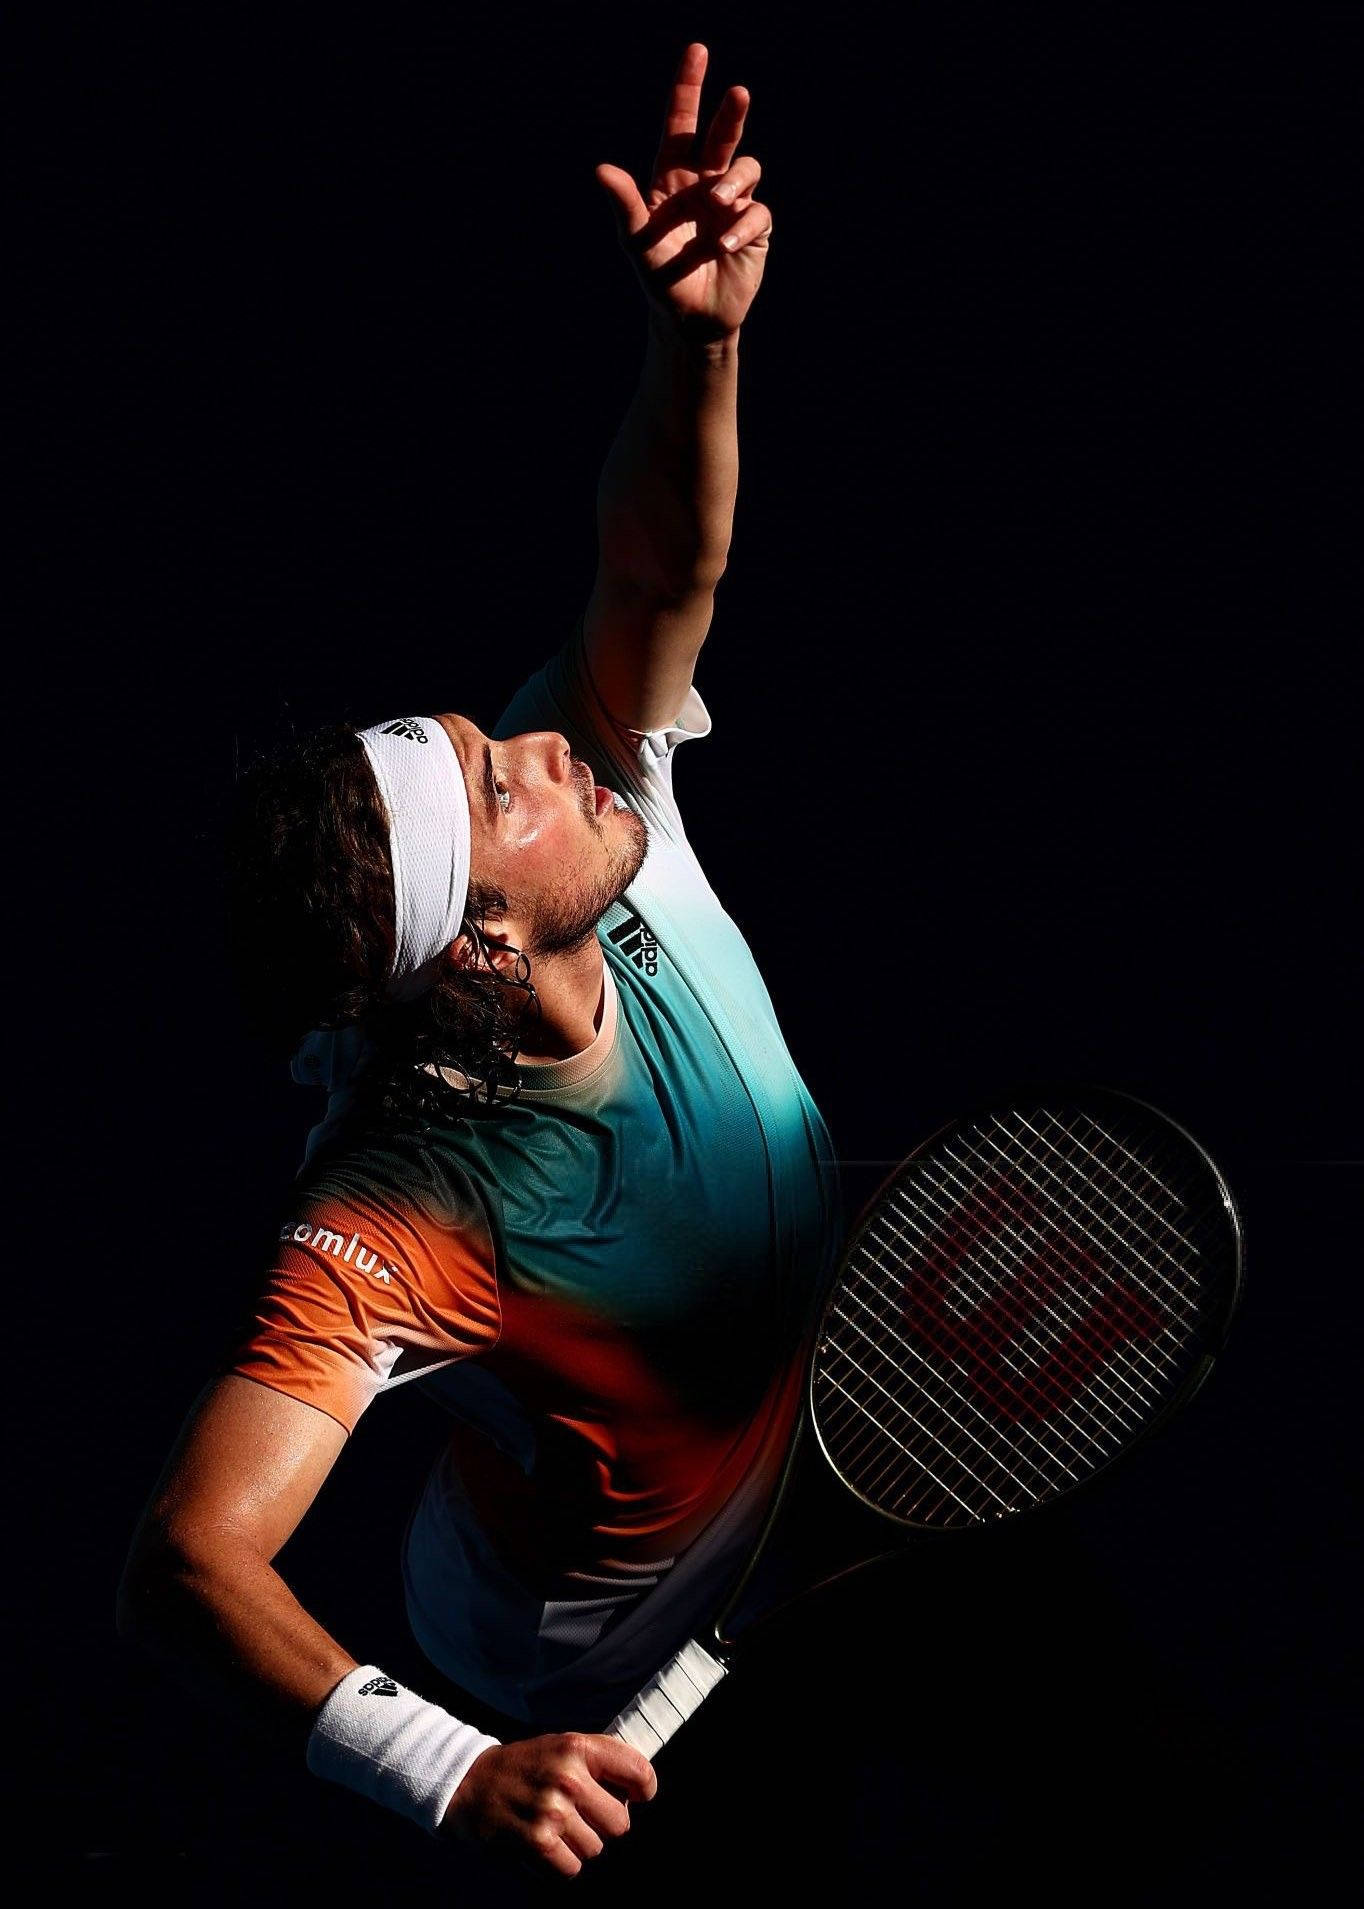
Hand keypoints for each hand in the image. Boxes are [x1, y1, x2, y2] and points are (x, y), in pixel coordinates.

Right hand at [441, 1732, 657, 1878]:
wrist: (467, 1783)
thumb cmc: (522, 1766)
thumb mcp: (560, 1746)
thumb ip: (599, 1759)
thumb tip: (641, 1783)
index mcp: (577, 1747)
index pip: (639, 1771)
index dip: (643, 1788)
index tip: (636, 1795)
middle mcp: (568, 1778)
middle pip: (621, 1823)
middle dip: (602, 1824)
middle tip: (579, 1813)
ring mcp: (552, 1812)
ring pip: (595, 1849)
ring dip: (577, 1844)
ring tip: (552, 1824)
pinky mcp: (537, 1843)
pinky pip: (572, 1868)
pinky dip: (558, 1862)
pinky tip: (540, 1841)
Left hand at [596, 42, 771, 340]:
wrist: (690, 321)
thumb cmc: (660, 278)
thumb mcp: (637, 243)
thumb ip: (624, 206)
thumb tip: (600, 169)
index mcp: (674, 178)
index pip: (682, 124)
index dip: (688, 87)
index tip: (697, 51)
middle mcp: (706, 184)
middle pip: (722, 137)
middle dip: (730, 114)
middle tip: (738, 93)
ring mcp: (733, 205)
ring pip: (746, 169)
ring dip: (735, 181)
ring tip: (718, 204)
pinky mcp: (754, 230)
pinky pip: (758, 213)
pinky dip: (743, 227)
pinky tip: (724, 246)